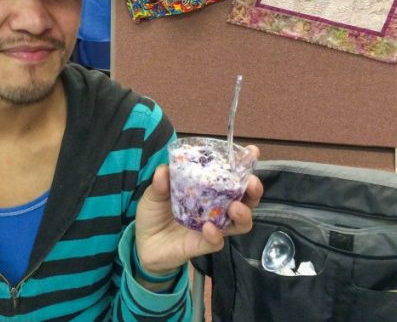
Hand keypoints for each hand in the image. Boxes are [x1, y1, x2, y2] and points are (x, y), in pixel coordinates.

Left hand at [134, 145, 262, 275]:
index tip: (252, 152)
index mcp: (208, 191)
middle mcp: (216, 209)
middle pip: (246, 200)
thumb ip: (160, 183)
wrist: (142, 243)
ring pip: (240, 223)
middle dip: (253, 190)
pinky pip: (217, 241)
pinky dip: (215, 235)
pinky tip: (209, 227)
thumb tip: (164, 169)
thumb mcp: (154, 194)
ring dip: (243, 214)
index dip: (245, 165)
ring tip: (236, 207)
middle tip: (251, 182)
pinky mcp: (203, 245)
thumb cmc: (154, 214)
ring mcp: (212, 227)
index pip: (231, 177)